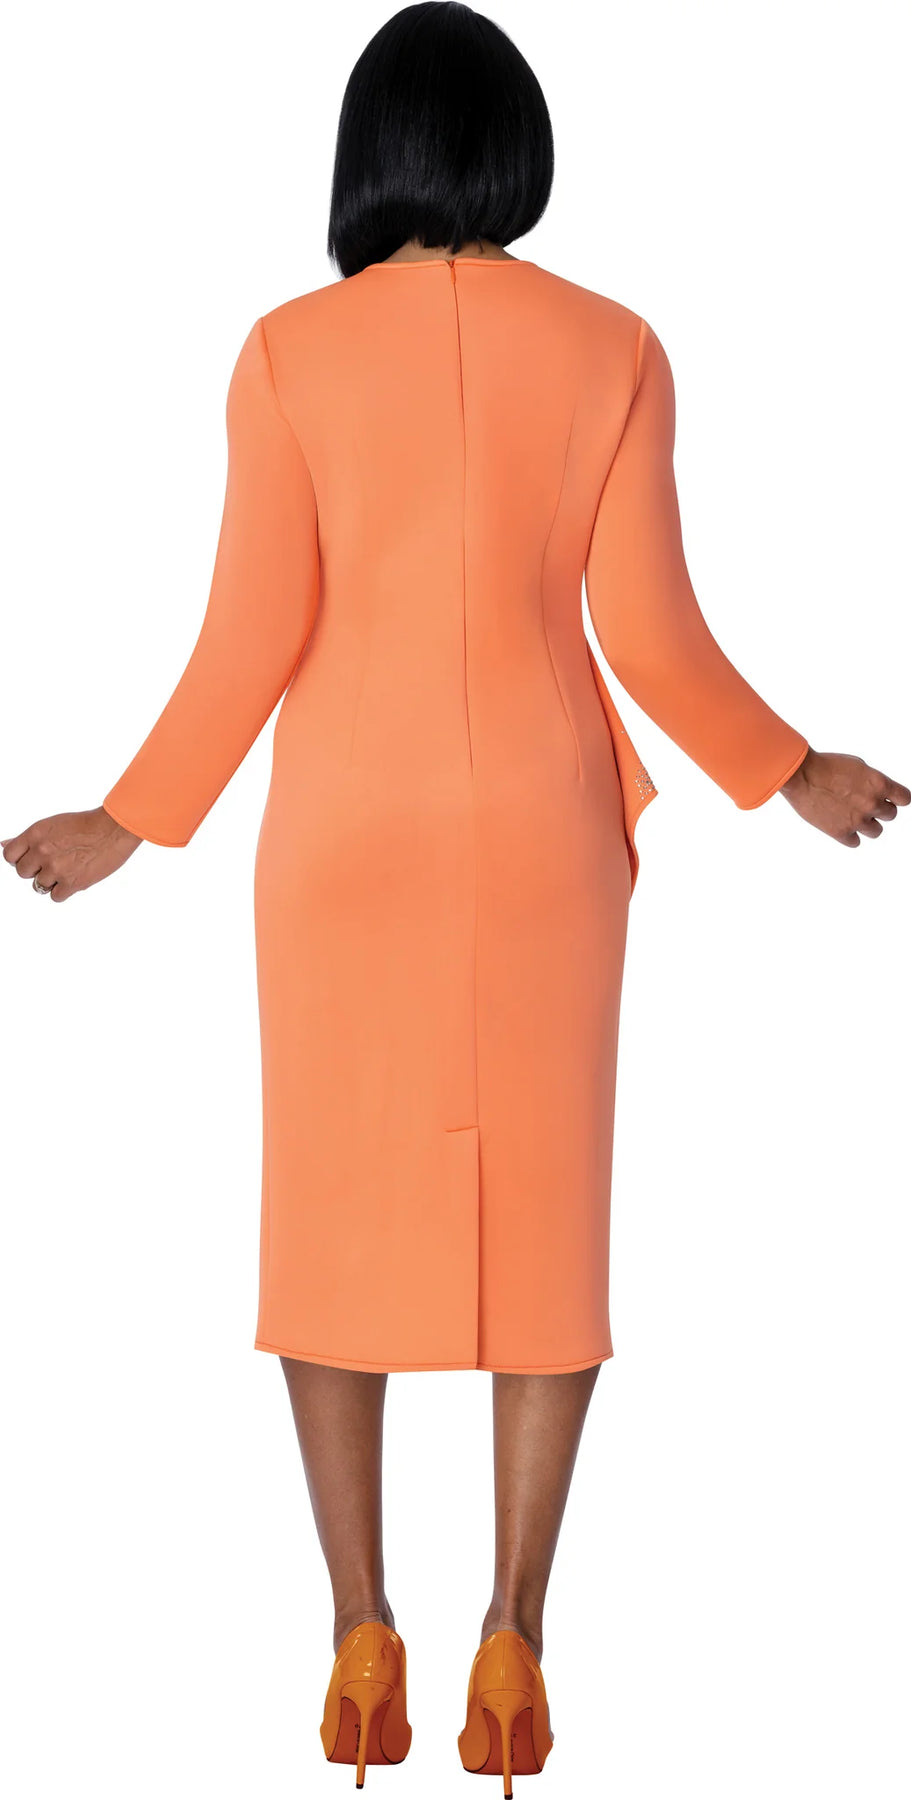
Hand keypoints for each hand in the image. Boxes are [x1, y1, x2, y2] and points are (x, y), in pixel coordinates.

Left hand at [1, 806, 141, 902]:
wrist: (113, 829)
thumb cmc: (87, 824)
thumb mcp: (52, 823)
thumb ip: (28, 838)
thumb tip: (5, 844)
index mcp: (35, 834)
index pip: (9, 855)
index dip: (20, 859)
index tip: (30, 859)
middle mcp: (42, 851)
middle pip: (23, 873)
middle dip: (35, 870)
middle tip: (52, 863)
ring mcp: (56, 869)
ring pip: (39, 886)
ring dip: (51, 881)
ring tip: (67, 869)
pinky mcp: (72, 883)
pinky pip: (55, 896)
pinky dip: (63, 891)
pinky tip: (73, 878)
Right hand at [777, 748, 909, 845]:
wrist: (802, 776)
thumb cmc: (825, 765)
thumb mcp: (857, 765)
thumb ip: (872, 781)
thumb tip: (876, 792)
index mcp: (879, 784)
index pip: (904, 798)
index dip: (897, 798)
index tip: (892, 799)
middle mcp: (871, 804)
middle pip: (891, 815)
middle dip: (880, 809)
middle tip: (865, 804)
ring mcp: (857, 820)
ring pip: (876, 831)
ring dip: (868, 824)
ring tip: (854, 816)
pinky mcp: (840, 832)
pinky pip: (855, 842)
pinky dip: (850, 835)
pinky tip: (842, 825)